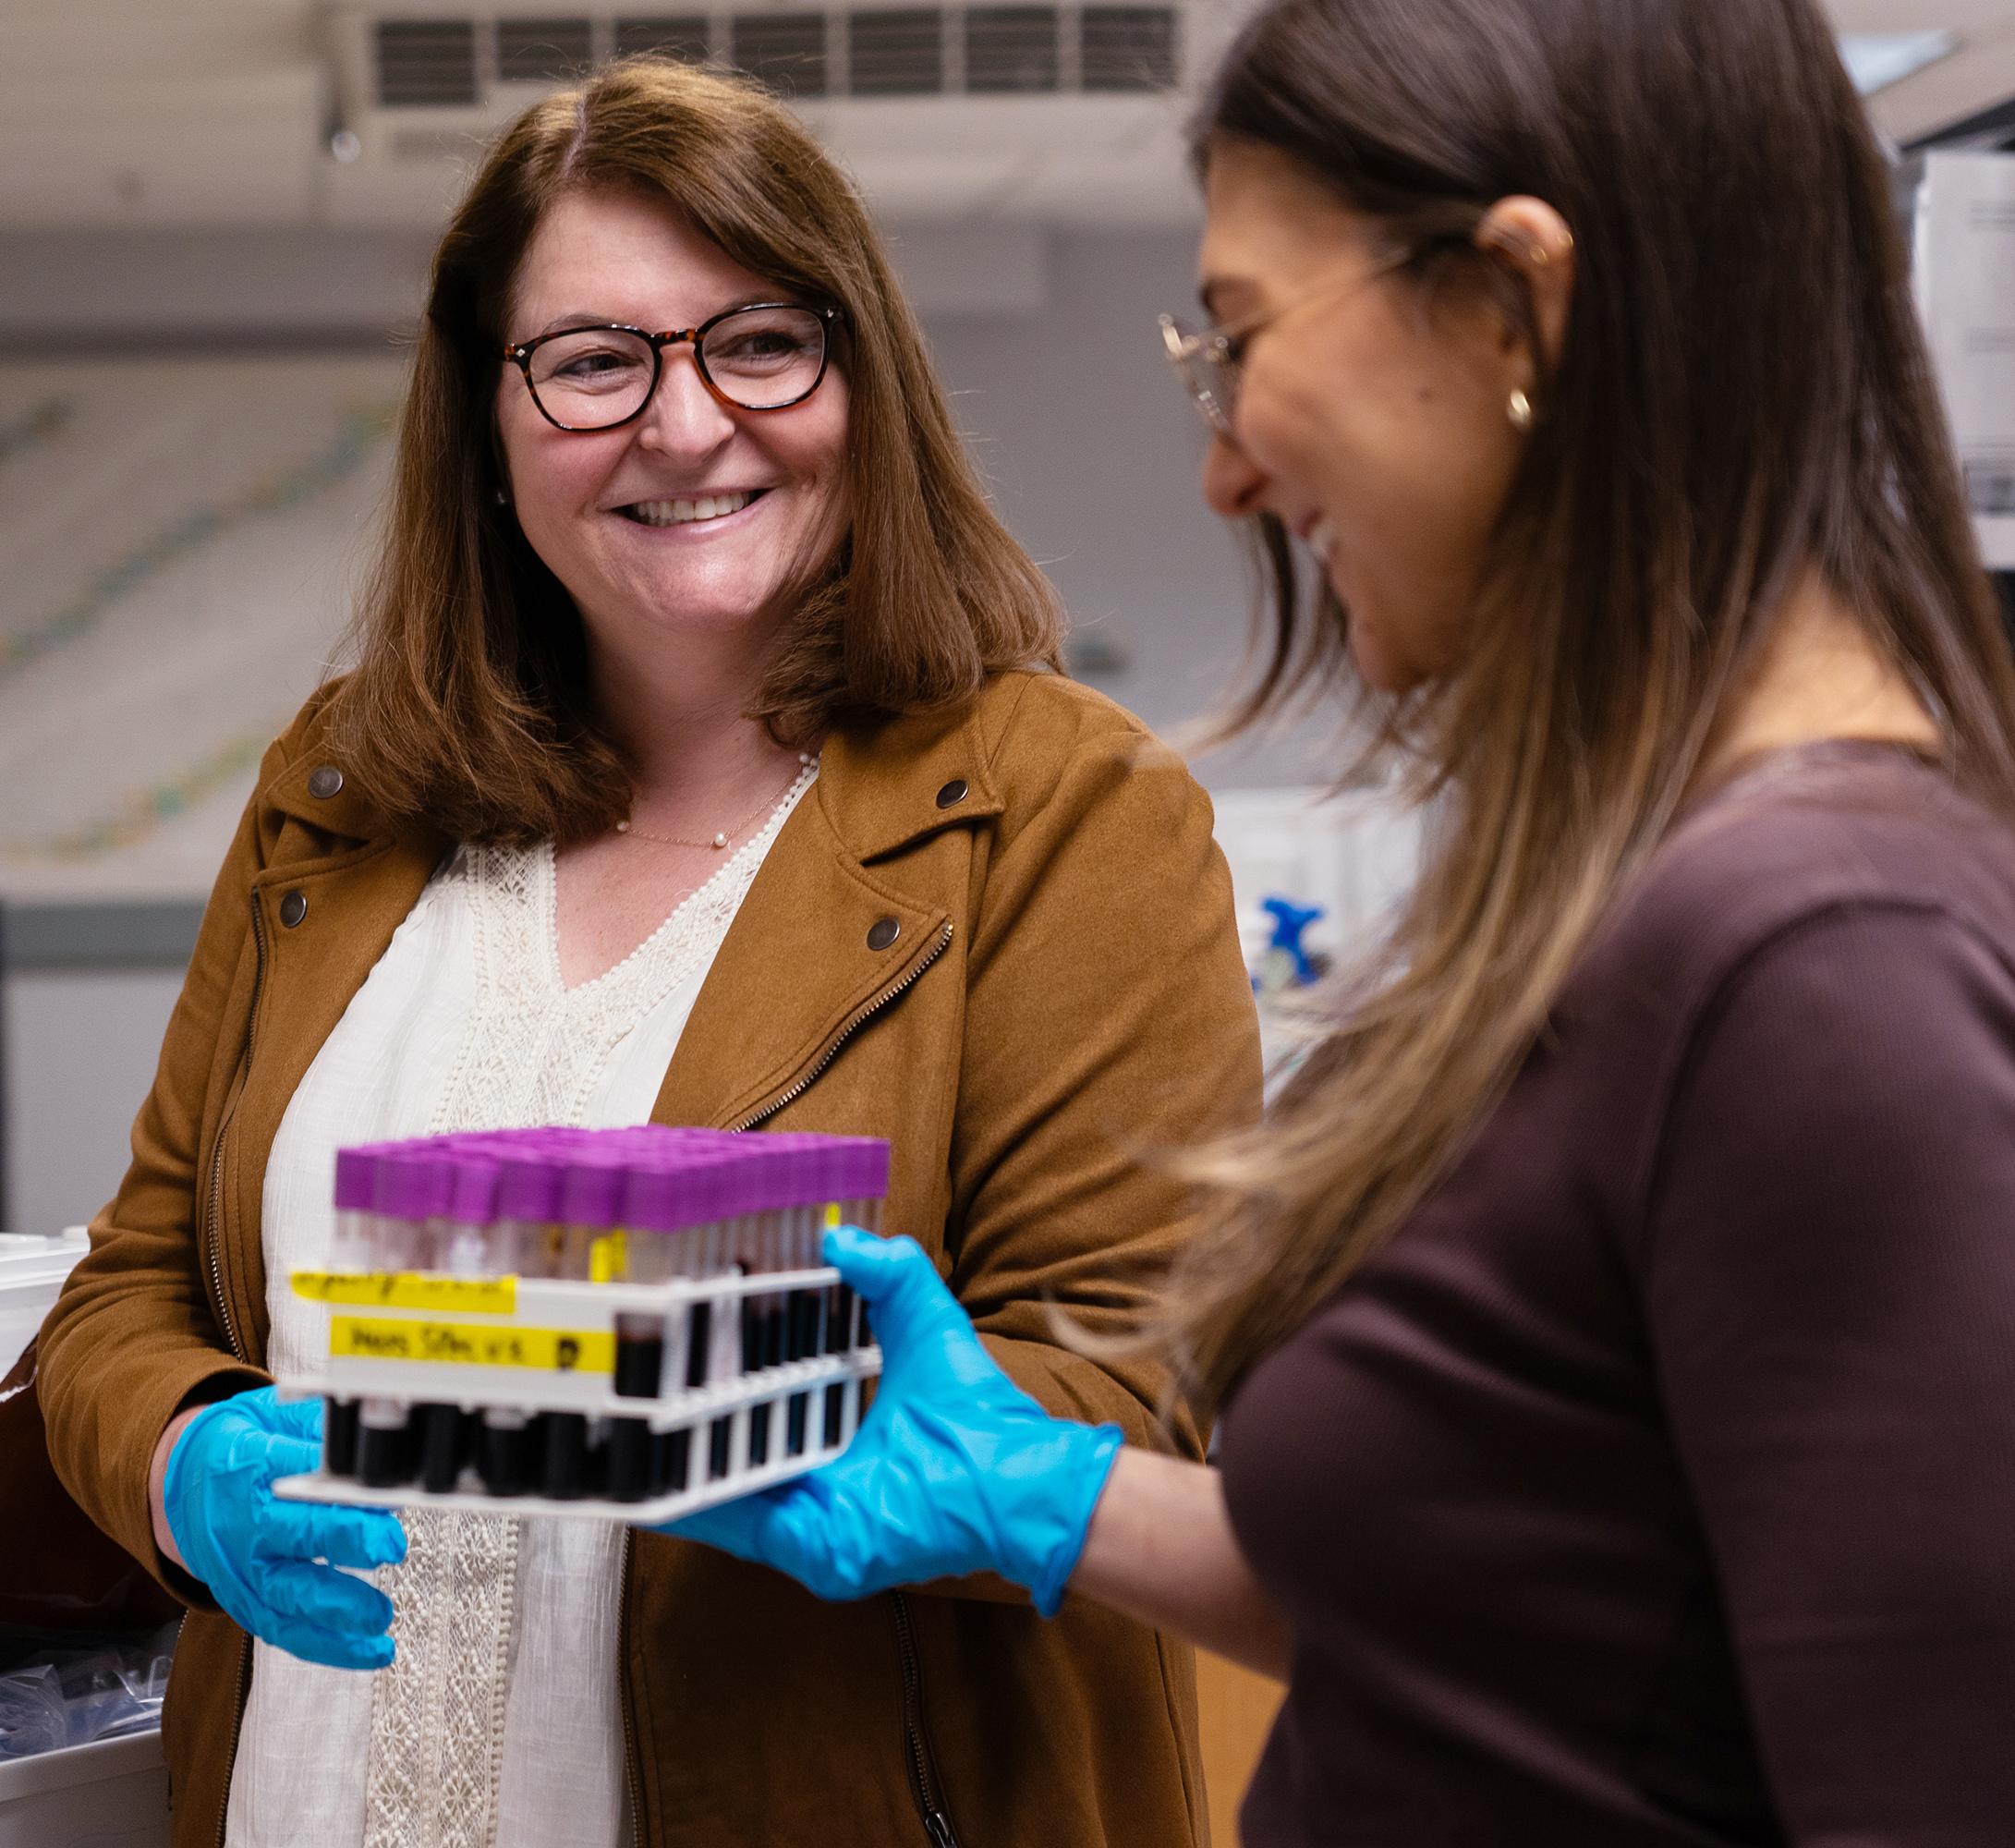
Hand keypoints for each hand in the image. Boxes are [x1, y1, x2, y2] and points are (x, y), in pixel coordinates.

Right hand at [161, 1386, 405, 1670]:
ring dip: (338, 1613)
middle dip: (345, 1542)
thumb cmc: (241, 1446)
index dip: (339, 1488)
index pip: (296, 1478)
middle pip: (294, 1538)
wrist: (182, 1483)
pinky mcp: (244, 1601)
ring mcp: (241, 1571)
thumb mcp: (272, 1417)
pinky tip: (368, 1652)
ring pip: (287, 1599)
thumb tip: (371, 1437)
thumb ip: (320, 1429)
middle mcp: (243, 1525)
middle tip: (390, 1546)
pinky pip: (284, 1631)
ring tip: (381, 1618)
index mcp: (251, 1468)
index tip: (384, 1496)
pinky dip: (327, 1646)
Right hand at [660, 1228, 1122, 1614]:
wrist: (1017, 1476)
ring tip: (621, 1423)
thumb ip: (890, 1272)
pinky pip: (738, 1527)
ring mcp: (805, 1524)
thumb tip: (841, 1235)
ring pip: (716, 1492)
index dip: (713, 1381)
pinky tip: (652, 1477)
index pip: (753, 1413)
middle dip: (677, 1422)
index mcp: (826, 1440)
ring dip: (672, 1460)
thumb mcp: (924, 1322)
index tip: (673, 1343)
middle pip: (724, 1453)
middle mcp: (807, 1487)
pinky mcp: (811, 1549)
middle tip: (627, 1383)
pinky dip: (695, 1503)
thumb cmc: (977, 1411)